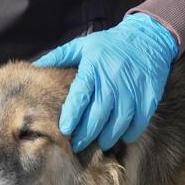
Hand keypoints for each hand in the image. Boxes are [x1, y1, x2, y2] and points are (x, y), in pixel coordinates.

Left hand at [33, 13, 178, 150]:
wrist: (147, 38)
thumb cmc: (109, 45)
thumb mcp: (83, 45)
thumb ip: (59, 56)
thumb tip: (36, 66)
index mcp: (94, 67)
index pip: (80, 97)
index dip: (71, 117)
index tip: (63, 130)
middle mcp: (113, 79)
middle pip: (97, 115)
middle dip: (85, 135)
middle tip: (76, 146)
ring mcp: (133, 90)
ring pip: (118, 123)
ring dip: (106, 138)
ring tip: (98, 144)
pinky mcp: (149, 97)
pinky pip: (138, 123)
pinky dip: (128, 134)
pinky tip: (120, 137)